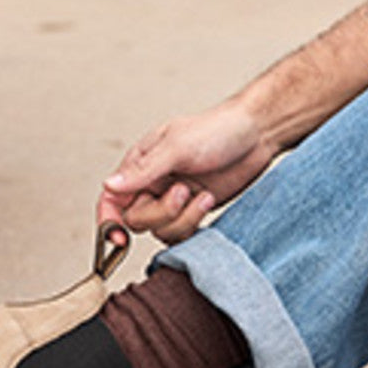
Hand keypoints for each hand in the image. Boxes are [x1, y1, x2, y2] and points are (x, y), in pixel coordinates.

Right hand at [97, 101, 273, 244]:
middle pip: (137, 221)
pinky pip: (182, 234)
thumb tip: (109, 185)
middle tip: (183, 191)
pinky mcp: (193, 211)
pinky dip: (194, 223)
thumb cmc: (218, 129)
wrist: (257, 135)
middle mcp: (152, 185)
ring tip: (202, 194)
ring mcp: (173, 200)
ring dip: (183, 218)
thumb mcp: (177, 146)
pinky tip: (207, 201)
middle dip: (162, 213)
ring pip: (161, 230)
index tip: (120, 238)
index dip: (109, 222)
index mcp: (140, 165)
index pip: (111, 200)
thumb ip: (142, 170)